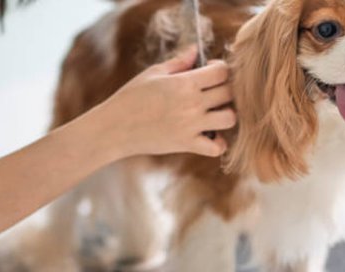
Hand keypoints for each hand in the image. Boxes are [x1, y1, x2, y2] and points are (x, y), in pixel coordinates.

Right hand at [94, 46, 235, 156]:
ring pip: (229, 119)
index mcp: (184, 83)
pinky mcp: (187, 144)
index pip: (221, 71)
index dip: (220, 68)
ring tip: (214, 113)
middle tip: (213, 92)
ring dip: (226, 114)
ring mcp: (191, 126)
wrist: (115, 127)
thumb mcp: (153, 74)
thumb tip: (196, 50)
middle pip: (229, 93)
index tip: (210, 71)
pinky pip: (216, 147)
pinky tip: (209, 135)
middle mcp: (192, 104)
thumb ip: (178, 62)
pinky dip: (218, 143)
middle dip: (225, 89)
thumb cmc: (131, 97)